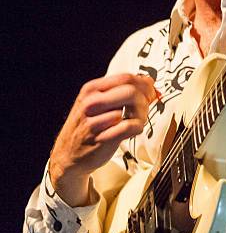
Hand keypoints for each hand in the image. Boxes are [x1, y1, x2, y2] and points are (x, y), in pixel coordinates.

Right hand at [49, 73, 156, 205]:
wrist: (67, 154)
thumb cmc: (88, 126)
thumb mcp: (98, 102)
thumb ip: (120, 90)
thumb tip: (148, 81)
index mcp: (91, 89)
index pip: (126, 77)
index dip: (143, 84)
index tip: (149, 91)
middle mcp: (91, 103)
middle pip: (130, 91)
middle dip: (144, 99)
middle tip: (145, 107)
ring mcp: (94, 121)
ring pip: (132, 109)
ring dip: (141, 115)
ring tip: (137, 120)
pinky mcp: (101, 139)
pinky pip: (129, 127)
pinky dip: (136, 128)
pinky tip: (132, 130)